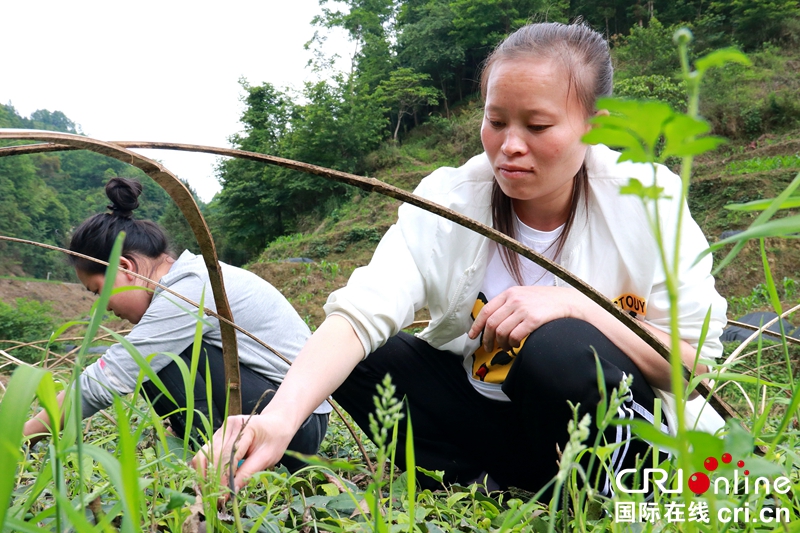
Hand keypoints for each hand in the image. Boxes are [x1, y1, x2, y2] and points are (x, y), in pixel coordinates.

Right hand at [191, 411, 295, 494]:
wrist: (276, 423)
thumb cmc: (275, 439)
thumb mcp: (267, 457)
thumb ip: (248, 472)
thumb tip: (232, 489)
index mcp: (243, 429)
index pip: (226, 457)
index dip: (222, 479)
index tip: (222, 497)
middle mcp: (228, 427)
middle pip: (210, 456)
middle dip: (210, 479)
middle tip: (215, 498)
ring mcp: (221, 430)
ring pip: (203, 455)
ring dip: (205, 475)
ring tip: (212, 491)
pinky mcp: (217, 435)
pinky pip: (206, 453)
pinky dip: (206, 468)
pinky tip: (213, 481)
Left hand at [468, 286, 583, 351]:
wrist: (568, 301)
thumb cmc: (545, 301)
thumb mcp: (524, 295)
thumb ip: (508, 304)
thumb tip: (492, 321)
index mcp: (509, 293)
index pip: (486, 310)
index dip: (477, 325)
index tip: (472, 336)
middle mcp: (514, 300)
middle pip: (491, 324)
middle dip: (487, 339)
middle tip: (488, 348)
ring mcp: (523, 309)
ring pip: (501, 332)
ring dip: (501, 344)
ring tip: (505, 348)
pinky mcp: (533, 319)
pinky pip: (515, 336)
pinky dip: (512, 344)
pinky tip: (516, 345)